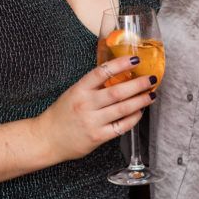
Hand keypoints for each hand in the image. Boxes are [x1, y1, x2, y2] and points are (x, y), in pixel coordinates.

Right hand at [34, 54, 156, 163]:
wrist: (46, 139)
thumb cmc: (61, 115)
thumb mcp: (73, 93)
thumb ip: (93, 86)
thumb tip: (118, 75)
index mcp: (79, 90)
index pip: (101, 72)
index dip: (120, 64)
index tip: (135, 59)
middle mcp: (86, 104)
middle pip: (117, 91)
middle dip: (138, 84)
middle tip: (151, 78)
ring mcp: (92, 121)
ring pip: (122, 109)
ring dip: (140, 101)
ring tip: (151, 94)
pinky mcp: (98, 137)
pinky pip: (121, 126)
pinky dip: (133, 118)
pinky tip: (140, 112)